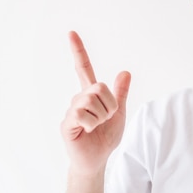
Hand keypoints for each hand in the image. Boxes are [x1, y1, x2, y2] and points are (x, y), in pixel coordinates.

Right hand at [61, 31, 130, 175]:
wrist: (97, 159)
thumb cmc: (105, 137)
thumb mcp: (119, 113)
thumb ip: (121, 93)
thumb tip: (125, 72)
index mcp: (91, 94)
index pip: (83, 68)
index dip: (78, 50)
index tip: (71, 33)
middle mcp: (79, 98)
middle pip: (99, 87)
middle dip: (110, 105)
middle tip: (105, 119)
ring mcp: (71, 109)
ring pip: (92, 100)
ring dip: (101, 116)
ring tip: (96, 126)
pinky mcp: (67, 122)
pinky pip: (83, 113)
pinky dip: (92, 124)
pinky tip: (87, 131)